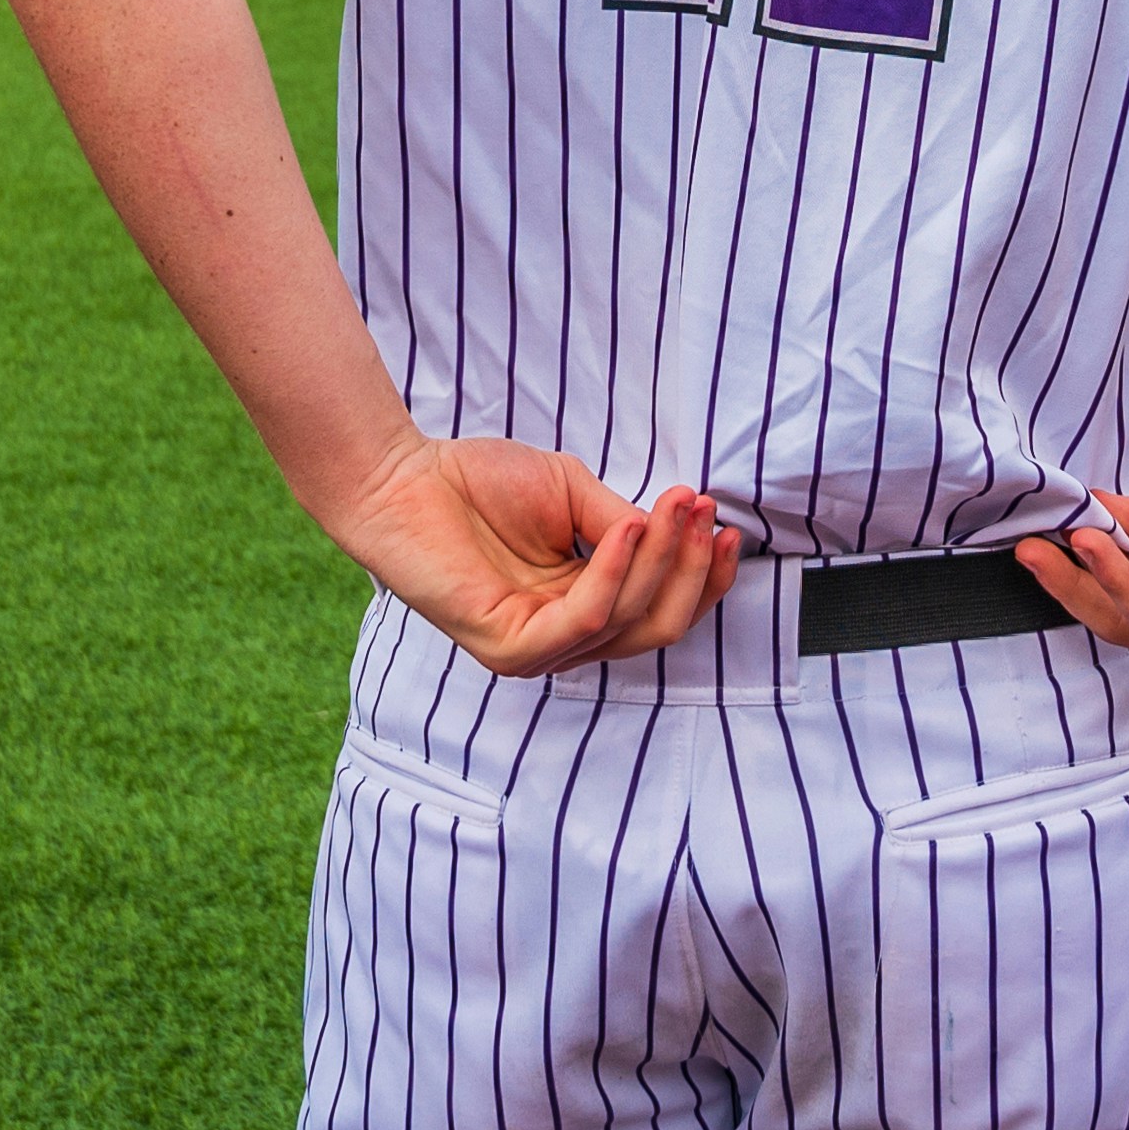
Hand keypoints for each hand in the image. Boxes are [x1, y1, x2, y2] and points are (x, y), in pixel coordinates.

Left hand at [328, 434, 743, 677]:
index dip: (703, 573)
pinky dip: (615, 573)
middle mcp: (565, 639)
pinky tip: (630, 528)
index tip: (722, 522)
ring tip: (671, 505)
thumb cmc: (481, 482)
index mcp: (584, 608)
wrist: (406, 477)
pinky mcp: (509, 650)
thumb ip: (625, 523)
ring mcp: (537, 652)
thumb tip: (677, 532)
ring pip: (629, 623)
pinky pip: (584, 619)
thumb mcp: (575, 495)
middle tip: (699, 507)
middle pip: (658, 626)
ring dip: (661, 560)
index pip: (663, 611)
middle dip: (690, 566)